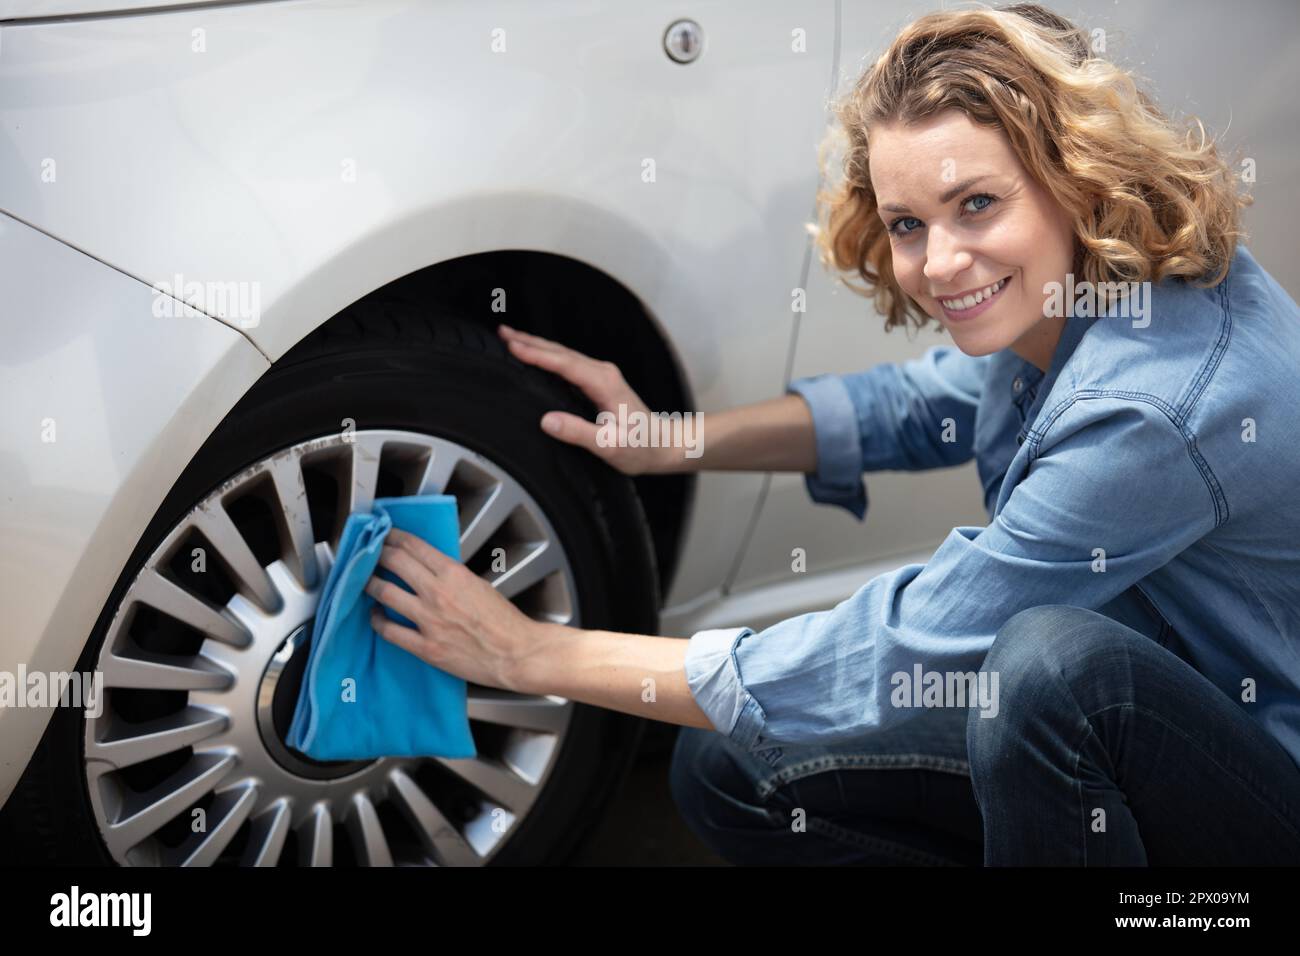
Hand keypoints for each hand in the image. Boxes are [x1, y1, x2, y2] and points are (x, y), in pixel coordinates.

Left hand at [365, 527, 541, 692]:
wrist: (516, 653)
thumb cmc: (504, 622)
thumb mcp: (479, 585)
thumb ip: (452, 576)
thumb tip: (430, 570)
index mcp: (454, 574)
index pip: (413, 546)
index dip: (393, 537)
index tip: (385, 534)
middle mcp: (437, 593)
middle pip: (395, 562)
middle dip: (377, 553)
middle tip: (370, 553)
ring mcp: (429, 620)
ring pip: (385, 593)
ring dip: (371, 584)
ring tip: (366, 581)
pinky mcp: (425, 647)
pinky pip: (390, 631)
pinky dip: (378, 621)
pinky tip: (375, 616)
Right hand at [497, 324, 672, 474]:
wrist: (665, 445)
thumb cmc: (642, 447)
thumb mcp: (611, 446)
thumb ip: (579, 433)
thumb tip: (548, 421)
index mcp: (604, 383)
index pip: (563, 364)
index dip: (536, 354)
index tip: (512, 347)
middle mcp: (603, 373)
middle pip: (560, 352)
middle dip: (529, 341)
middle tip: (502, 333)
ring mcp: (601, 374)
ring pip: (563, 354)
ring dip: (537, 345)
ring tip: (511, 338)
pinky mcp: (599, 381)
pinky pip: (568, 363)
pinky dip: (548, 356)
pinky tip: (537, 355)